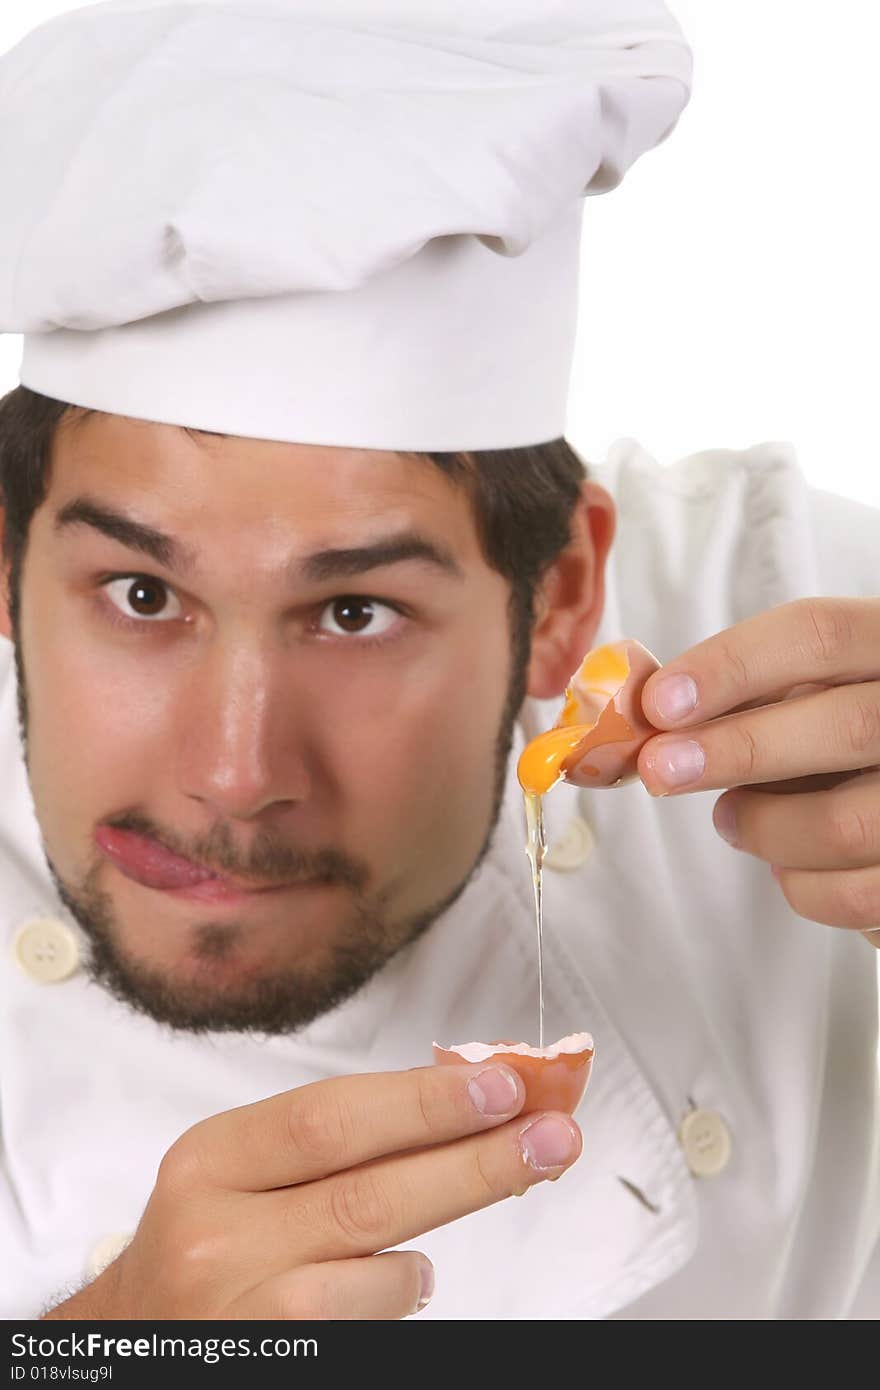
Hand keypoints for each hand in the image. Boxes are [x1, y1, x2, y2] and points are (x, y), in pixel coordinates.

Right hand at [41, 1064, 580, 1319]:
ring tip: (452, 1212)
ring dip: (435, 1238)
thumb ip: (335, 1135)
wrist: (138, 1336)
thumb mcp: (244, 1168)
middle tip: (551, 1132)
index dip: (426, 1100)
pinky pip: (370, 1323)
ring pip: (378, 1269)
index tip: (503, 1083)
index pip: (332, 1118)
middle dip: (474, 1159)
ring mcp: (241, 1312)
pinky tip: (400, 1276)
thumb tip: (464, 1096)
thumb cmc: (208, 1237)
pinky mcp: (274, 1361)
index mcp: (211, 1159)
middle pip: (370, 1192)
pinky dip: (400, 1293)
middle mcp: (215, 1236)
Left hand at [636, 598, 879, 947]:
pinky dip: (801, 885)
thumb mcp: (811, 690)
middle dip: (736, 750)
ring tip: (730, 818)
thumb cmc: (843, 732)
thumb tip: (639, 708)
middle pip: (843, 725)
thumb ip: (743, 692)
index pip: (820, 634)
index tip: (659, 701)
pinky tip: (786, 862)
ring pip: (846, 823)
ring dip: (764, 826)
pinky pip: (855, 896)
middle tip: (660, 769)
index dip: (731, 664)